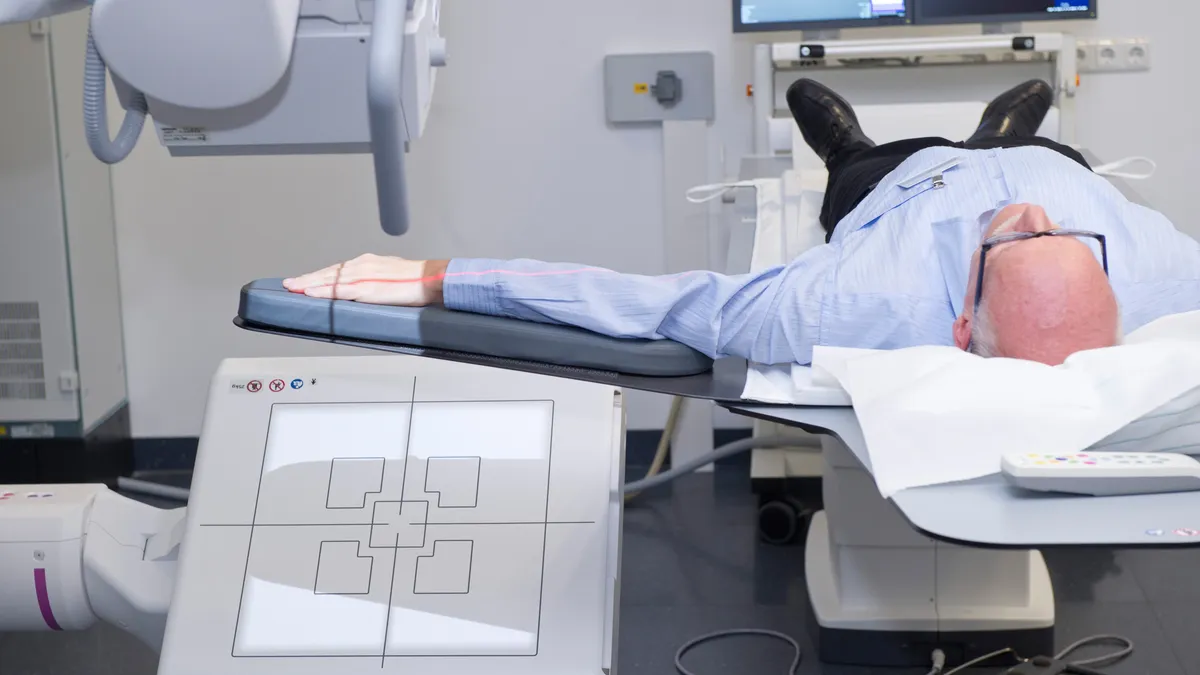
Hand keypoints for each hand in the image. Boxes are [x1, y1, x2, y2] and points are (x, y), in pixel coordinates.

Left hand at [283, 254, 449, 306]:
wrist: (432, 278)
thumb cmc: (418, 281)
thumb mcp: (392, 276)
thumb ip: (376, 281)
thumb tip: (367, 290)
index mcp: (369, 263)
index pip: (338, 269)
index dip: (320, 275)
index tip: (306, 280)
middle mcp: (362, 265)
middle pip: (329, 272)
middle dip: (308, 278)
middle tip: (290, 283)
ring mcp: (363, 275)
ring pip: (329, 279)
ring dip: (309, 283)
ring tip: (293, 288)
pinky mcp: (367, 287)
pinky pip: (339, 290)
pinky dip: (323, 291)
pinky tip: (310, 293)